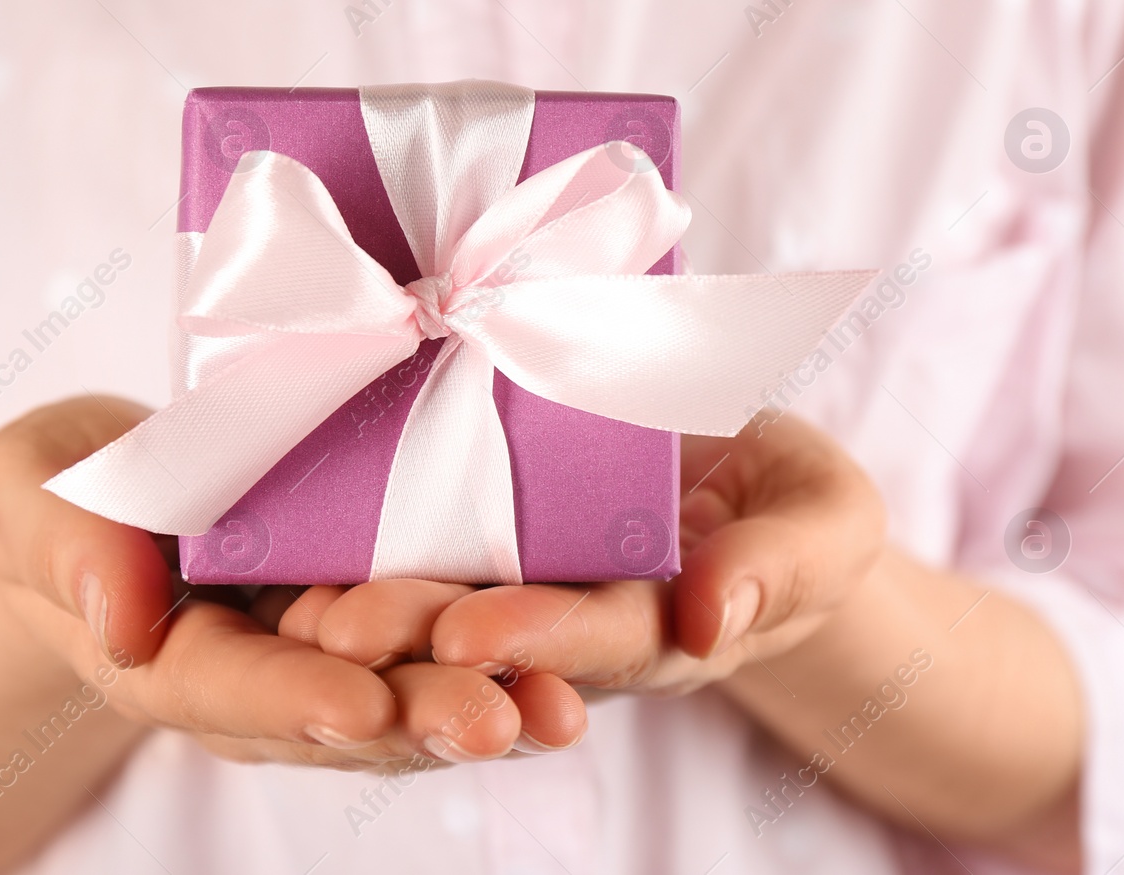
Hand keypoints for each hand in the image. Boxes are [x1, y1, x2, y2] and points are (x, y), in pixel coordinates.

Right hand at [0, 396, 524, 769]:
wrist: (121, 490)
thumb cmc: (66, 484)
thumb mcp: (31, 487)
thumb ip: (60, 544)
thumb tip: (117, 616)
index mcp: (170, 656)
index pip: (227, 688)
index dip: (292, 698)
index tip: (358, 703)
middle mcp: (262, 675)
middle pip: (343, 711)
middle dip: (421, 718)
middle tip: (500, 722)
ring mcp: (328, 653)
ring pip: (410, 693)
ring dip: (487, 702)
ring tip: (561, 709)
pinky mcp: (382, 616)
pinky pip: (443, 642)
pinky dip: (506, 652)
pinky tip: (574, 657)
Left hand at [283, 412, 885, 736]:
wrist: (749, 485)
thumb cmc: (794, 503)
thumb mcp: (823, 522)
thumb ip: (783, 567)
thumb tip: (714, 616)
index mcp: (666, 621)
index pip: (599, 636)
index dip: (538, 639)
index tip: (469, 637)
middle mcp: (580, 620)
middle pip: (498, 636)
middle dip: (419, 636)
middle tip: (338, 630)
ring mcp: (532, 588)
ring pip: (446, 608)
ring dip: (375, 615)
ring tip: (302, 612)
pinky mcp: (495, 545)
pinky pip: (431, 556)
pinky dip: (367, 560)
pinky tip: (299, 563)